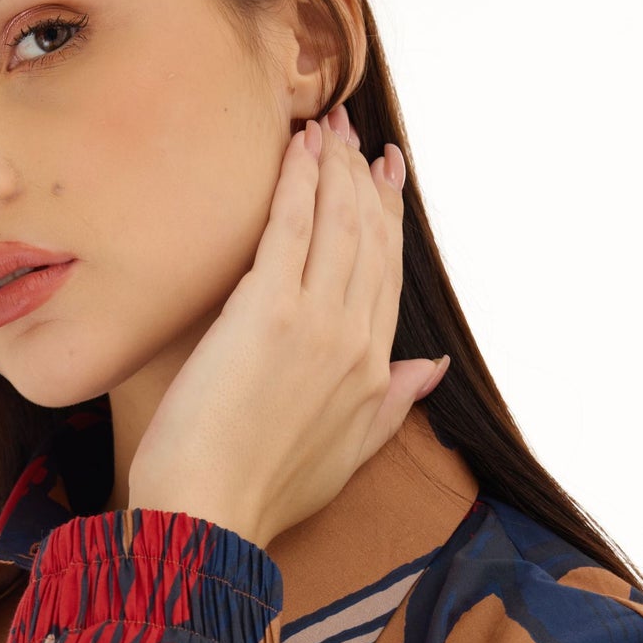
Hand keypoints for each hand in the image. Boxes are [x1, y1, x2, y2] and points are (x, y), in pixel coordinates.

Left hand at [126, 105, 448, 550]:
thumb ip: (391, 408)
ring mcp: (316, 321)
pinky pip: (291, 227)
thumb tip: (431, 368)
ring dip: (333, 168)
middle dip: (363, 180)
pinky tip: (299, 147)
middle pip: (367, 240)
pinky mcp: (267, 310)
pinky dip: (299, 182)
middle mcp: (356, 339)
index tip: (384, 178)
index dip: (387, 220)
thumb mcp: (346, 457)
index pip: (386, 276)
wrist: (210, 516)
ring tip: (325, 126)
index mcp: (374, 373)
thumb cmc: (261, 497)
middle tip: (354, 135)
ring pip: (336, 224)